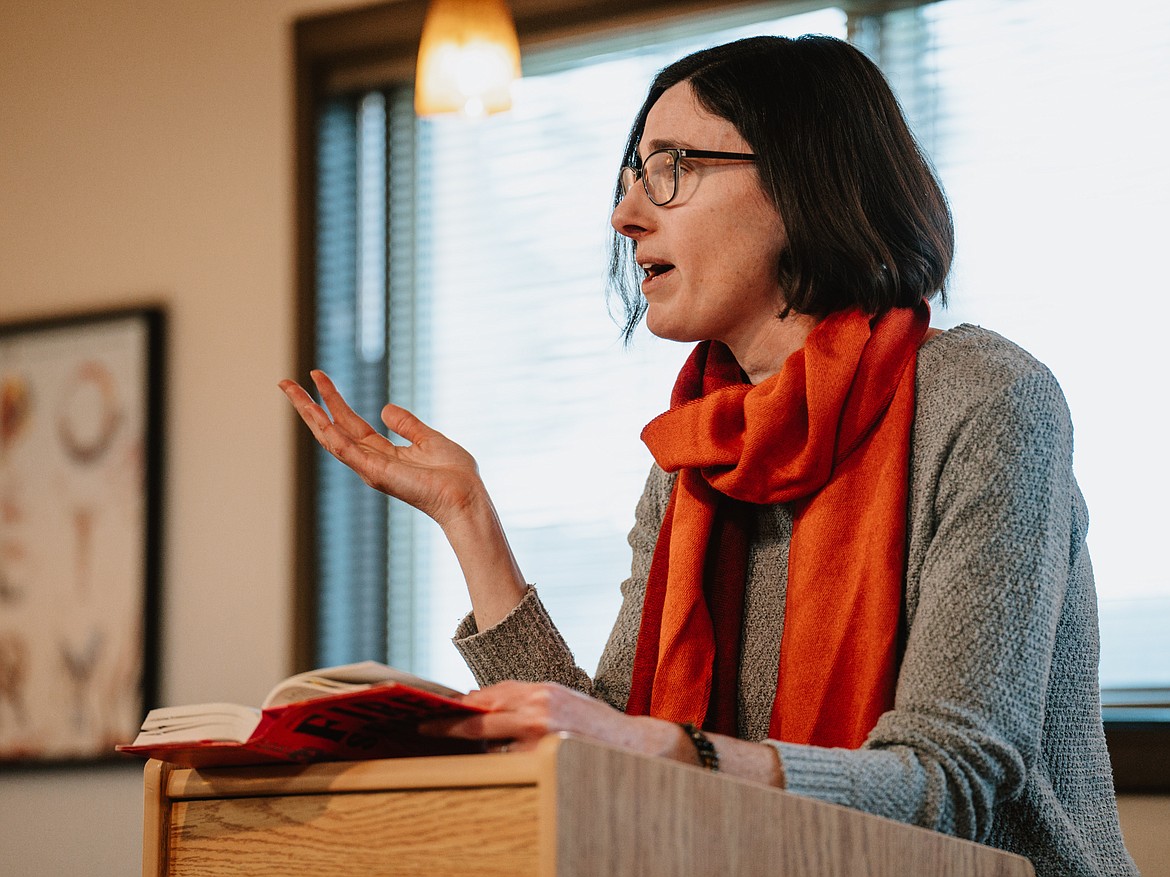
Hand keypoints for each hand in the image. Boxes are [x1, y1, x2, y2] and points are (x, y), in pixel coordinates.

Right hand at [278, 370, 483, 526]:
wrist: (466, 496)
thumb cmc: (453, 474)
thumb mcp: (428, 439)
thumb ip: (406, 424)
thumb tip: (385, 408)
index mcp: (381, 453)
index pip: (348, 422)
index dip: (331, 398)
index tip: (316, 375)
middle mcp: (369, 461)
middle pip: (330, 428)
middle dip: (308, 406)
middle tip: (285, 383)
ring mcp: (370, 468)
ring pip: (330, 438)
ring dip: (309, 414)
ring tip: (290, 390)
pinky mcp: (376, 473)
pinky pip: (347, 451)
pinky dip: (331, 435)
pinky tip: (316, 417)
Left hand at [419, 680, 682, 756]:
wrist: (633, 747)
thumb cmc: (592, 724)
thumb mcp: (558, 699)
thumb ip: (524, 701)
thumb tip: (482, 705)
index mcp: (541, 690)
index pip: (490, 693)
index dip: (462, 702)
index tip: (439, 708)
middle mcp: (538, 709)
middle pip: (481, 716)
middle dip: (449, 724)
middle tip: (424, 729)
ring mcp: (541, 737)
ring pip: (491, 743)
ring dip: (473, 747)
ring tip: (452, 748)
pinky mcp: (545, 761)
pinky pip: (509, 763)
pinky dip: (498, 762)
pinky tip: (490, 763)